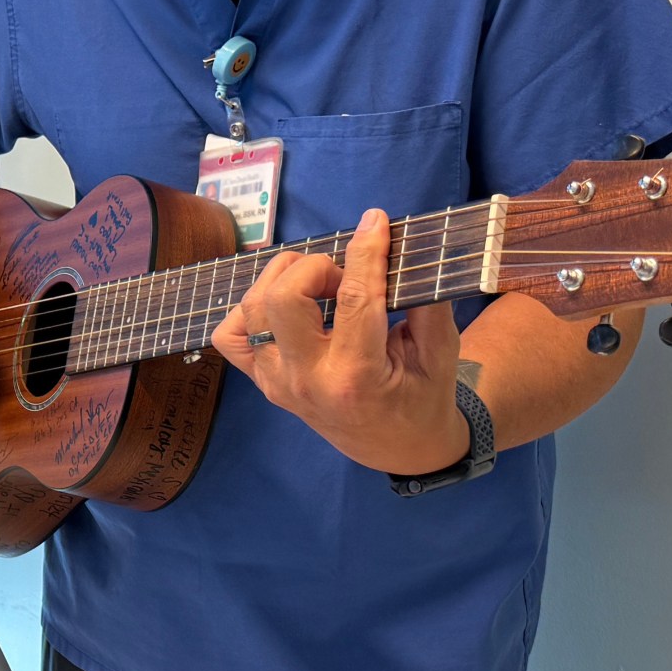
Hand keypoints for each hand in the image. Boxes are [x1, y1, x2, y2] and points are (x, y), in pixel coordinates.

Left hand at [210, 208, 471, 473]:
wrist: (397, 449)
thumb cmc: (422, 399)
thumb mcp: (440, 354)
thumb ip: (427, 302)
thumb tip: (402, 249)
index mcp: (355, 377)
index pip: (354, 299)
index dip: (365, 252)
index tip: (375, 221)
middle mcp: (305, 380)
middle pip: (282, 298)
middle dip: (316, 267)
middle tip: (345, 279)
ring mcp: (276, 382)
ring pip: (252, 307)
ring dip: (285, 278)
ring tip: (321, 288)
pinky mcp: (262, 382)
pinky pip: (231, 335)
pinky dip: (252, 309)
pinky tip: (285, 308)